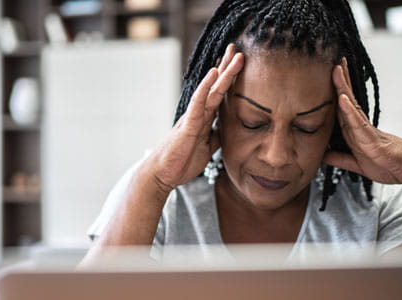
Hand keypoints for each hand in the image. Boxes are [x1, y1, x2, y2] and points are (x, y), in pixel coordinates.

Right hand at [149, 44, 243, 190]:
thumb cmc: (182, 160)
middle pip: (217, 87)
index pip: (220, 95)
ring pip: (211, 90)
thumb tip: (227, 128)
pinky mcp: (188, 125)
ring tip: (233, 55)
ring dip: (223, 72)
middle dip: (228, 68)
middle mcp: (199, 113)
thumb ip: (217, 136)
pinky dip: (206, 87)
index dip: (229, 79)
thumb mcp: (208, 149)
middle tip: (237, 48)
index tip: (239, 63)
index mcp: (205, 119)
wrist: (163, 174)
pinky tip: (213, 73)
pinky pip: (198, 103)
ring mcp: (193, 117)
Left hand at [323, 58, 401, 183]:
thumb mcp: (358, 164)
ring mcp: (367, 131)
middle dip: (339, 82)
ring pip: (351, 106)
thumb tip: (323, 156)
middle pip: (346, 101)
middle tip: (333, 62)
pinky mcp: (372, 140)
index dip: (334, 93)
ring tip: (337, 70)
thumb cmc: (390, 164)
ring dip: (342, 88)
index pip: (342, 109)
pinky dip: (349, 111)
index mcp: (356, 132)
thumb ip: (341, 159)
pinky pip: (359, 123)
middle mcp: (361, 127)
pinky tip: (342, 98)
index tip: (329, 78)